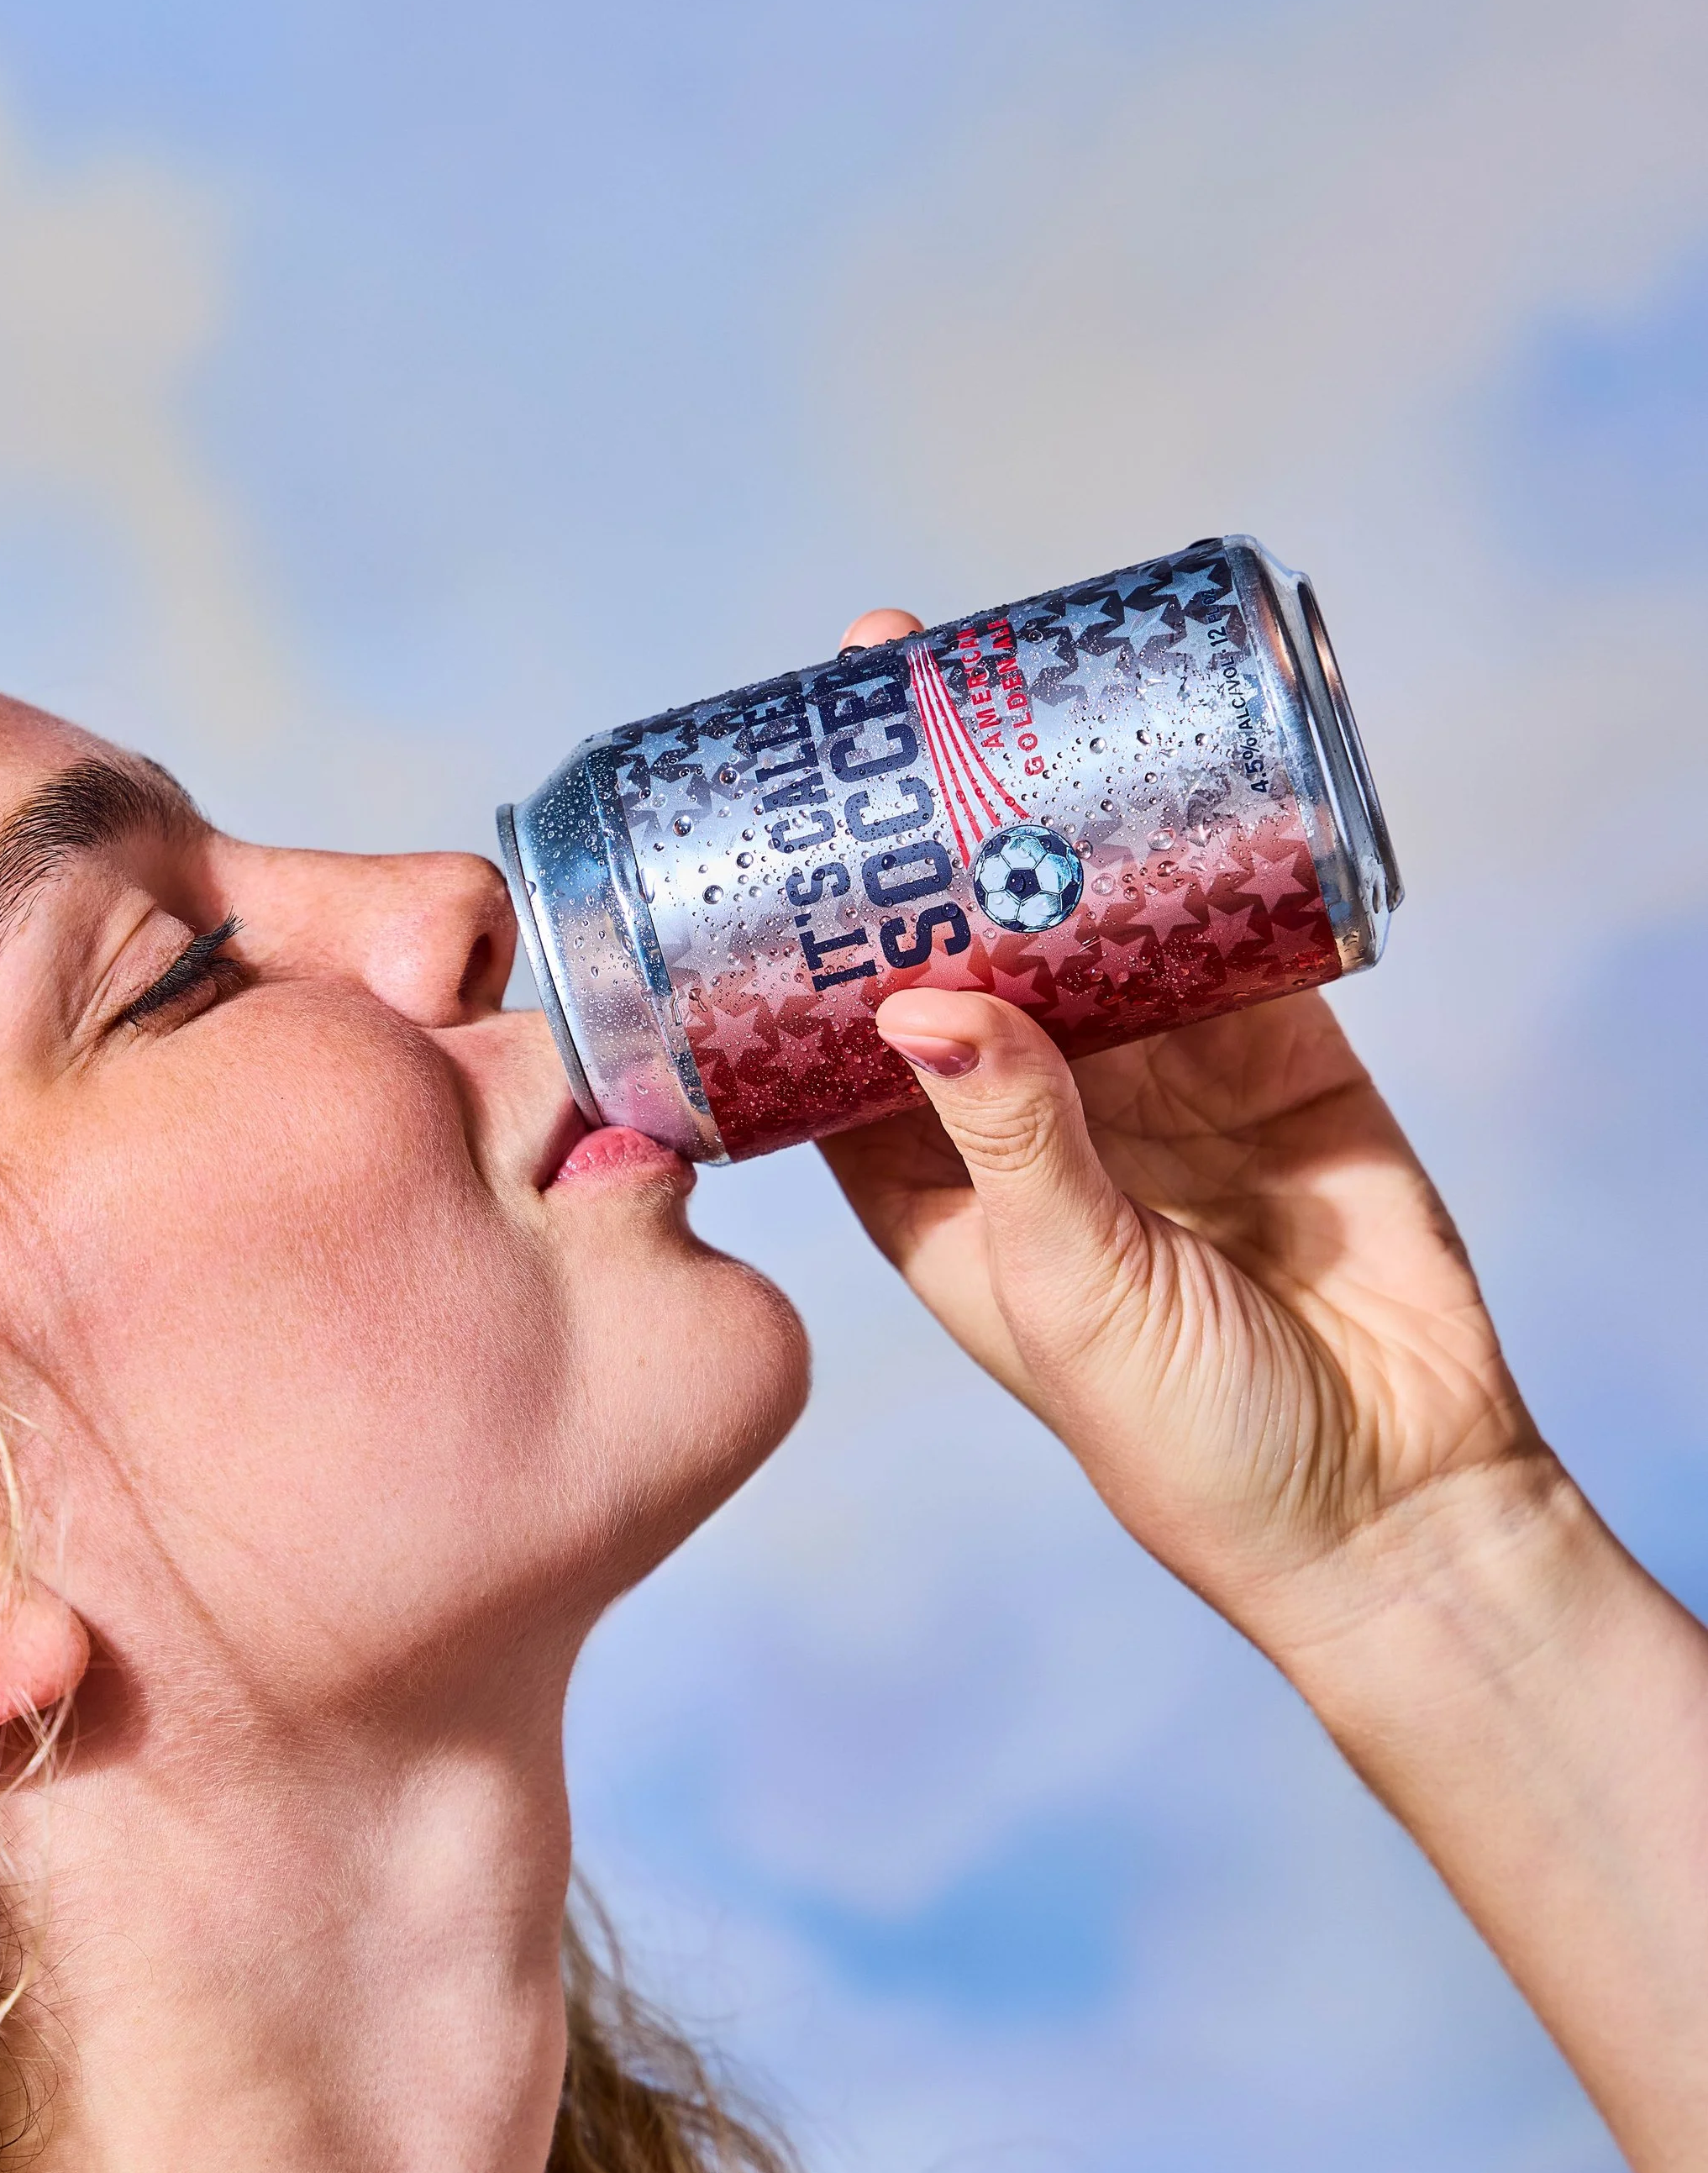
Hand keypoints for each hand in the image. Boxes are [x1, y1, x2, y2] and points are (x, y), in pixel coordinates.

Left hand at [817, 614, 1555, 1652]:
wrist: (1395, 1500)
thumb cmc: (1190, 1443)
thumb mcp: (1067, 1284)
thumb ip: (1009, 1136)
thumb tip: (922, 994)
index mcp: (933, 1188)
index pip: (840, 1030)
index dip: (806, 918)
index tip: (777, 795)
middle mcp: (1030, 1120)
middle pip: (962, 941)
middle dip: (932, 825)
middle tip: (894, 671)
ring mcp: (1156, 1081)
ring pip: (1088, 920)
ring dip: (1056, 816)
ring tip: (1016, 686)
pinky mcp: (1276, 1058)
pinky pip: (1226, 933)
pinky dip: (1201, 854)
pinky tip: (1171, 759)